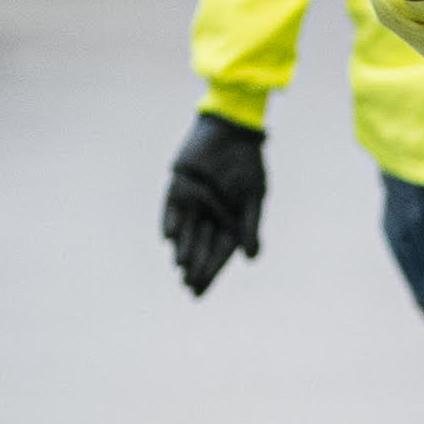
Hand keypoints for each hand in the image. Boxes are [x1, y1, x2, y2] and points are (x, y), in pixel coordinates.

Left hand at [163, 110, 265, 292]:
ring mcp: (193, 202)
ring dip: (184, 249)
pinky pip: (172, 208)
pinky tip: (170, 239)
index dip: (210, 273)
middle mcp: (209, 215)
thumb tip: (250, 259)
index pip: (219, 253)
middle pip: (201, 247)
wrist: (232, 131)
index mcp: (230, 221)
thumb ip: (250, 227)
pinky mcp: (179, 187)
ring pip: (186, 231)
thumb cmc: (248, 164)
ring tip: (181, 268)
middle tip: (189, 287)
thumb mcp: (254, 197)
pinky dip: (170, 221)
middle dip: (195, 267)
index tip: (200, 292)